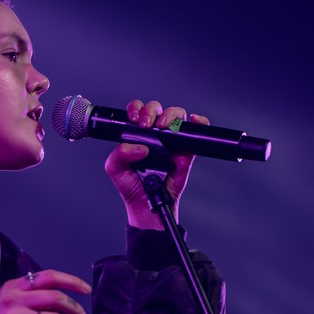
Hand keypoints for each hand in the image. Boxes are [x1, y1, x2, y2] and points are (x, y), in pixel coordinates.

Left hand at [104, 100, 209, 228]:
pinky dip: (198, 122)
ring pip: (177, 116)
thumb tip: (139, 147)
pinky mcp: (186, 151)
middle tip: (146, 124)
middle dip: (151, 111)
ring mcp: (172, 141)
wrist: (146, 204)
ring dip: (171, 115)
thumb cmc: (131, 184)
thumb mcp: (115, 168)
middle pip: (157, 109)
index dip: (136, 109)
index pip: (138, 111)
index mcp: (137, 134)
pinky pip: (196, 131)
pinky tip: (193, 121)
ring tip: (163, 126)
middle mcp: (155, 134)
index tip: (134, 118)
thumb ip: (119, 154)